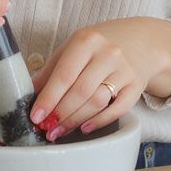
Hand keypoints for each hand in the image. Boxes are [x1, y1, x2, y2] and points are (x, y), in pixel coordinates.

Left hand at [29, 18, 170, 139]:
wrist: (141, 40)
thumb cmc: (101, 45)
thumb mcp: (75, 47)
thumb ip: (52, 69)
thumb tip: (29, 93)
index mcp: (86, 41)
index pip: (64, 74)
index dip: (48, 98)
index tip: (36, 116)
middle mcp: (107, 53)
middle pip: (80, 91)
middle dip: (60, 113)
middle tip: (47, 128)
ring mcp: (125, 69)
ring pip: (97, 101)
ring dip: (76, 120)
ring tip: (60, 130)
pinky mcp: (137, 85)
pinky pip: (118, 109)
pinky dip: (100, 121)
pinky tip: (85, 128)